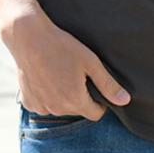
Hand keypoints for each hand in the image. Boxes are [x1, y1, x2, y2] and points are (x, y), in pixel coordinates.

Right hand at [1, 9, 131, 119]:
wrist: (29, 38)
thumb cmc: (62, 47)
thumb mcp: (91, 62)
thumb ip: (108, 85)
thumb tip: (125, 101)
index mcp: (75, 101)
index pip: (96, 114)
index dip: (100, 102)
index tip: (96, 86)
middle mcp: (57, 109)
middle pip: (78, 110)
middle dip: (81, 97)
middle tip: (77, 74)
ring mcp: (41, 107)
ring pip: (60, 109)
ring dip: (63, 97)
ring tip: (61, 74)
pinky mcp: (28, 102)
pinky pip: (44, 105)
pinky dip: (47, 96)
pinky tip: (46, 78)